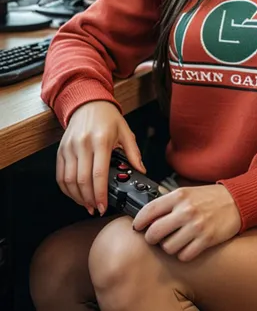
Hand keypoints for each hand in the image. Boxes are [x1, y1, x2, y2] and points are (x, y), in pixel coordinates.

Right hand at [56, 100, 145, 215]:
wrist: (88, 103)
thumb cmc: (107, 117)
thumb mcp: (125, 131)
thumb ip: (133, 152)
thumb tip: (141, 170)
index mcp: (101, 140)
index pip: (99, 173)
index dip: (100, 194)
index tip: (104, 206)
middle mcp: (83, 144)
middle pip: (82, 180)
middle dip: (89, 199)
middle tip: (97, 208)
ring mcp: (70, 148)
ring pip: (69, 180)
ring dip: (77, 197)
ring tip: (87, 204)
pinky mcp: (61, 150)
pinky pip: (60, 175)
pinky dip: (66, 189)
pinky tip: (75, 194)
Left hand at [133, 184, 241, 261]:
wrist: (236, 201)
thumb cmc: (209, 198)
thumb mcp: (187, 192)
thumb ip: (169, 202)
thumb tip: (147, 215)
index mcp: (179, 195)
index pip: (149, 210)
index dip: (139, 221)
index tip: (137, 227)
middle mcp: (186, 210)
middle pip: (154, 233)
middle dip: (151, 238)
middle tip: (154, 238)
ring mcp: (196, 226)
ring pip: (168, 247)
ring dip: (168, 247)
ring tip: (174, 241)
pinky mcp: (206, 239)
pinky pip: (184, 255)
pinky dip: (182, 254)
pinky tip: (186, 246)